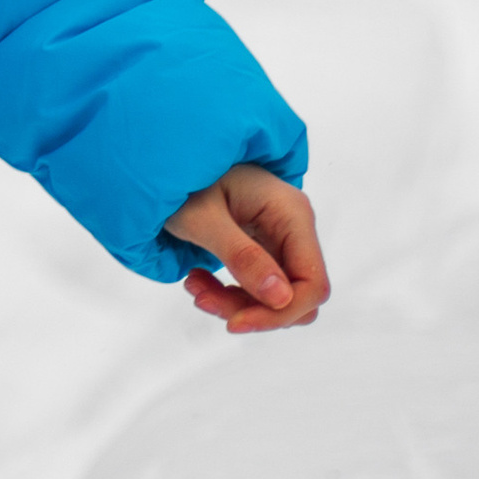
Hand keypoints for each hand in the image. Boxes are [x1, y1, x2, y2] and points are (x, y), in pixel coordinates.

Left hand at [164, 162, 329, 335]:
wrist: (165, 156)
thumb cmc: (183, 178)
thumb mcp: (203, 218)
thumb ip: (241, 256)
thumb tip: (281, 298)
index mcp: (291, 213)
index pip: (313, 283)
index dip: (280, 313)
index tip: (235, 322)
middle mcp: (293, 227)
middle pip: (294, 295)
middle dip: (251, 309)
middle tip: (202, 299)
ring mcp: (279, 237)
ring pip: (275, 296)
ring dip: (235, 302)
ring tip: (194, 285)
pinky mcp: (262, 247)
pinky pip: (258, 285)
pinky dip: (229, 292)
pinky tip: (198, 279)